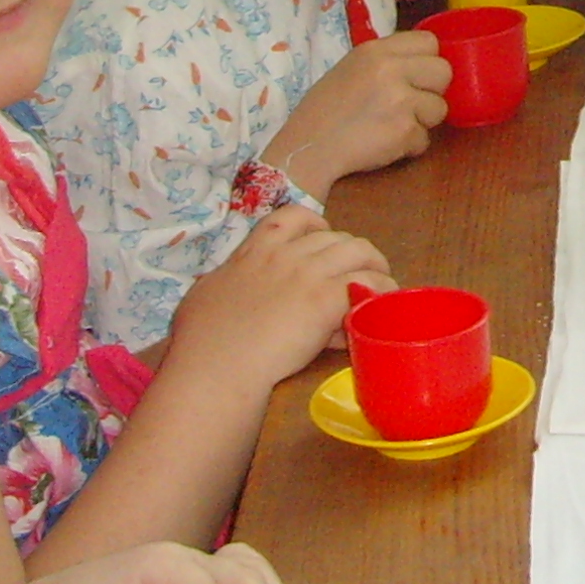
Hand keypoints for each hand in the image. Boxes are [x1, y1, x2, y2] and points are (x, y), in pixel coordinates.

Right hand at [172, 207, 394, 387]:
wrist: (217, 366)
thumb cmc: (200, 342)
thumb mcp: (205, 298)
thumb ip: (225, 284)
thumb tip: (228, 286)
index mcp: (254, 253)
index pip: (290, 217)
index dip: (313, 223)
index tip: (323, 235)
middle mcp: (286, 256)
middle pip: (335, 237)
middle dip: (352, 253)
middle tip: (359, 274)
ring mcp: (308, 274)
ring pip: (360, 252)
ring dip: (375, 266)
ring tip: (382, 285)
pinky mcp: (326, 299)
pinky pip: (370, 284)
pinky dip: (382, 291)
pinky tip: (384, 305)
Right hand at [271, 29, 450, 192]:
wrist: (307, 148)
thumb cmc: (324, 110)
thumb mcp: (351, 68)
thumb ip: (387, 62)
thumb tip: (422, 65)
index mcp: (376, 51)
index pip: (430, 41)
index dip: (427, 60)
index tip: (416, 76)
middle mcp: (391, 70)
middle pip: (444, 71)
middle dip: (432, 91)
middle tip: (410, 104)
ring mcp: (400, 101)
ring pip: (440, 108)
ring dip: (422, 122)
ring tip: (393, 126)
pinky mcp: (404, 131)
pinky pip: (425, 139)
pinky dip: (409, 146)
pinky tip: (385, 144)